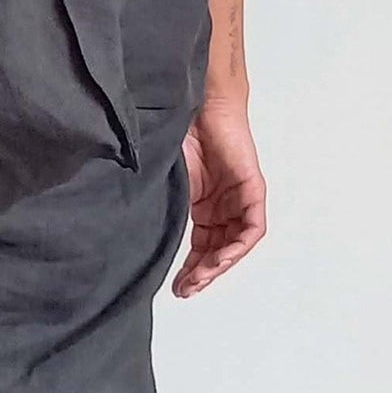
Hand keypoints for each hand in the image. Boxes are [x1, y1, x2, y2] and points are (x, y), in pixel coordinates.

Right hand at [171, 98, 267, 297]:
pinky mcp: (252, 190)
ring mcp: (240, 199)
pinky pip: (252, 228)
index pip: (201, 245)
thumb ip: (166, 204)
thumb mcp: (169, 178)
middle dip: (203, 273)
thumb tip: (139, 231)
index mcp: (203, 204)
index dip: (191, 268)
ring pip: (235, 244)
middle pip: (218, 250)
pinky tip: (222, 258)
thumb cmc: (179, 132)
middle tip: (187, 290)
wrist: (199, 102)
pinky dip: (239, 245)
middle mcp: (224, 206)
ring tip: (201, 278)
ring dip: (220, 264)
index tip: (177, 287)